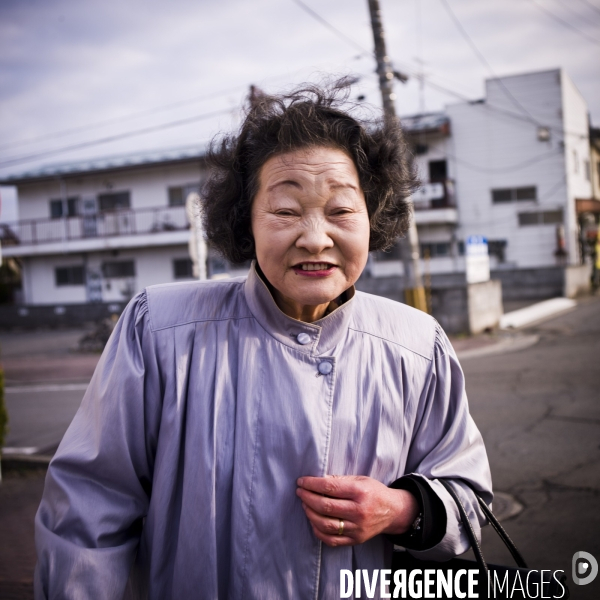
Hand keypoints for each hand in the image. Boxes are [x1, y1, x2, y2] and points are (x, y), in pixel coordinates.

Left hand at [296, 475, 418, 546]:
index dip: (312, 484)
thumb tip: (317, 480)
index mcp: (359, 492)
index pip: (329, 487)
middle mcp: (358, 511)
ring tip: (305, 505)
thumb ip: (339, 480)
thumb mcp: (360, 479)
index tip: (301, 482)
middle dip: (308, 498)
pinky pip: (331, 539)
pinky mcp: (356, 540)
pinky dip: (318, 531)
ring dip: (310, 514)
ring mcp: (357, 528)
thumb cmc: (374, 492)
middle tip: (300, 492)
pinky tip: (313, 521)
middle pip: (325, 506)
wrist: (393, 511)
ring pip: (326, 524)